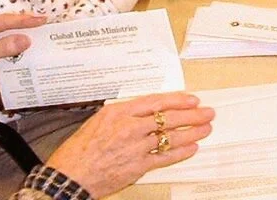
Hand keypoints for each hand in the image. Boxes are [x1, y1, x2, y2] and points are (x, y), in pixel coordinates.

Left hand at [0, 12, 45, 98]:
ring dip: (21, 30)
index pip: (2, 21)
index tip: (41, 19)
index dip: (23, 20)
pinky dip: (14, 38)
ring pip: (5, 29)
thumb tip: (26, 39)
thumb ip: (3, 48)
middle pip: (5, 22)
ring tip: (40, 29)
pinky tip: (27, 40)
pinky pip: (2, 37)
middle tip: (44, 22)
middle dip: (24, 23)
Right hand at [46, 92, 213, 197]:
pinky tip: (192, 148)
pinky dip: (181, 153)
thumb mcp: (98, 120)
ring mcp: (135, 148)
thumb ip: (123, 114)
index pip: (156, 101)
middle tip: (207, 112)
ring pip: (170, 137)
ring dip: (192, 132)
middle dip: (191, 114)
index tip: (192, 99)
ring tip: (205, 128)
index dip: (177, 100)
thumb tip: (145, 110)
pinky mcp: (137, 167)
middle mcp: (130, 127)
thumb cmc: (78, 150)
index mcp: (119, 112)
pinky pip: (165, 158)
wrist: (69, 177)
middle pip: (168, 118)